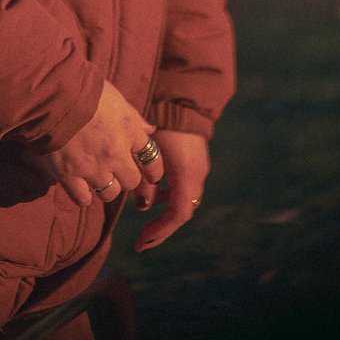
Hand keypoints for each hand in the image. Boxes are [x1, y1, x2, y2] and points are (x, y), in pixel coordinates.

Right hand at [39, 81, 165, 208]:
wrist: (50, 92)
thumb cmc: (82, 87)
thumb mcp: (114, 96)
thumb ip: (132, 116)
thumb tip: (149, 130)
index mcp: (128, 129)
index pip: (152, 159)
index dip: (153, 171)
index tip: (150, 175)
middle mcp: (115, 152)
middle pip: (131, 181)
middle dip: (125, 176)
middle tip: (114, 169)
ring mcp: (92, 166)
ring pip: (110, 193)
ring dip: (105, 186)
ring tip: (95, 176)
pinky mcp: (68, 174)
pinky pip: (83, 199)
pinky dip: (83, 195)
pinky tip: (79, 185)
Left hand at [133, 129, 209, 250]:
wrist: (183, 99)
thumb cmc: (165, 123)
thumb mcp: (151, 151)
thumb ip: (146, 179)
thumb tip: (142, 206)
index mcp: (187, 175)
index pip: (178, 215)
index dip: (160, 231)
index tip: (141, 240)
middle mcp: (197, 175)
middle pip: (181, 212)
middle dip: (161, 228)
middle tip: (142, 240)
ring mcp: (199, 168)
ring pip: (183, 200)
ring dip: (165, 212)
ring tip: (145, 220)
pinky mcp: (195, 161)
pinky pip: (184, 186)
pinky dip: (169, 196)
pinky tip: (155, 193)